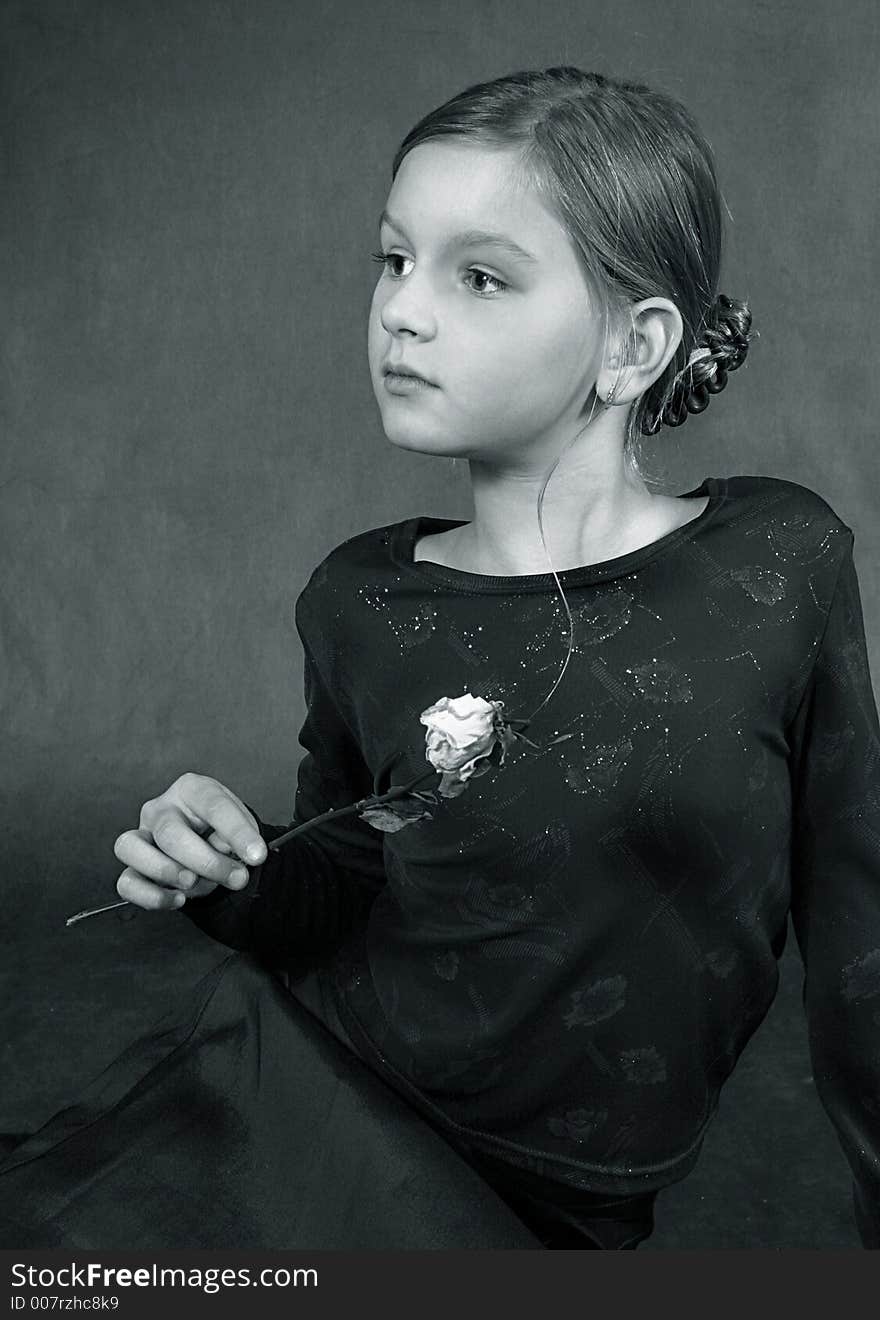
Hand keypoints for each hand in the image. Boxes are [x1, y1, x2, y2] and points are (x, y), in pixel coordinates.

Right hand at [113, 773, 267, 910]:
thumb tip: (233, 854)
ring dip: (164, 870)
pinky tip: (178, 900)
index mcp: (191, 790)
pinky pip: (126, 883)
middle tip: (236, 878)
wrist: (208, 843)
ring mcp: (141, 837)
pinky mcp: (131, 867)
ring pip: (129, 848)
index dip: (236, 832)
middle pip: (170, 832)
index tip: (257, 855)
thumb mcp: (239, 826)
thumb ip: (236, 838)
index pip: (212, 805)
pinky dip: (151, 895)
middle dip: (206, 861)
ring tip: (193, 882)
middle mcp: (160, 809)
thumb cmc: (221, 830)